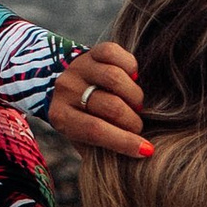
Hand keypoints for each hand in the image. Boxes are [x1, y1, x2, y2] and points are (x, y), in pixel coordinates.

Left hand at [48, 39, 150, 157]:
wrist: (59, 82)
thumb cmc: (79, 118)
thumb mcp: (82, 138)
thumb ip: (102, 149)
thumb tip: (138, 155)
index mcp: (61, 117)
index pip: (96, 131)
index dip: (125, 142)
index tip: (147, 150)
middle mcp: (66, 90)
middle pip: (110, 106)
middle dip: (133, 121)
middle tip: (137, 126)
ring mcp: (78, 67)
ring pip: (115, 78)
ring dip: (134, 96)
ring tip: (136, 105)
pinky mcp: (91, 51)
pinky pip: (115, 54)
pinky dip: (130, 67)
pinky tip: (132, 79)